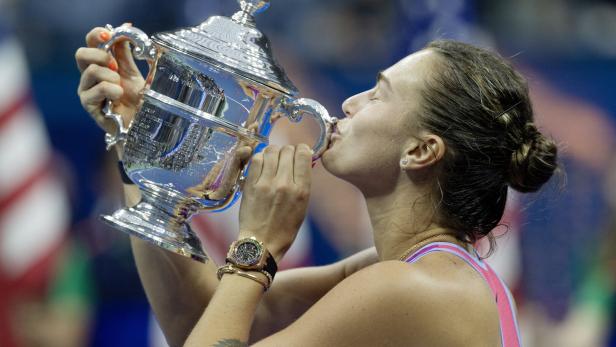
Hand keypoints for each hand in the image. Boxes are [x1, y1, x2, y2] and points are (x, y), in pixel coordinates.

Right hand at [75, 25, 144, 139]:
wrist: (141, 124)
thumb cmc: (137, 101)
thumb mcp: (134, 73)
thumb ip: (126, 54)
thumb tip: (125, 28)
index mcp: (100, 65)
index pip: (90, 43)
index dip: (96, 35)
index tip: (107, 35)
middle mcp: (89, 77)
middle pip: (81, 54)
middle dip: (100, 55)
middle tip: (116, 66)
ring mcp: (86, 90)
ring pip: (91, 70)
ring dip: (110, 76)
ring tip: (121, 87)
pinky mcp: (88, 105)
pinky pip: (96, 89)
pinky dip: (111, 90)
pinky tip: (119, 97)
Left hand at [238, 144, 312, 261]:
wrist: (262, 243)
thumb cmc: (284, 228)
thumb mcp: (302, 206)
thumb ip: (302, 182)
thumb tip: (303, 160)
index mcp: (301, 190)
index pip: (303, 154)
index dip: (301, 149)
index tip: (299, 152)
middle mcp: (285, 184)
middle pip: (287, 150)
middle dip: (288, 151)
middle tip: (285, 157)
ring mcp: (266, 184)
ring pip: (271, 151)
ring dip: (274, 152)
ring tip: (273, 159)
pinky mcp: (251, 185)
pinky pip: (256, 160)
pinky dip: (260, 157)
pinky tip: (262, 164)